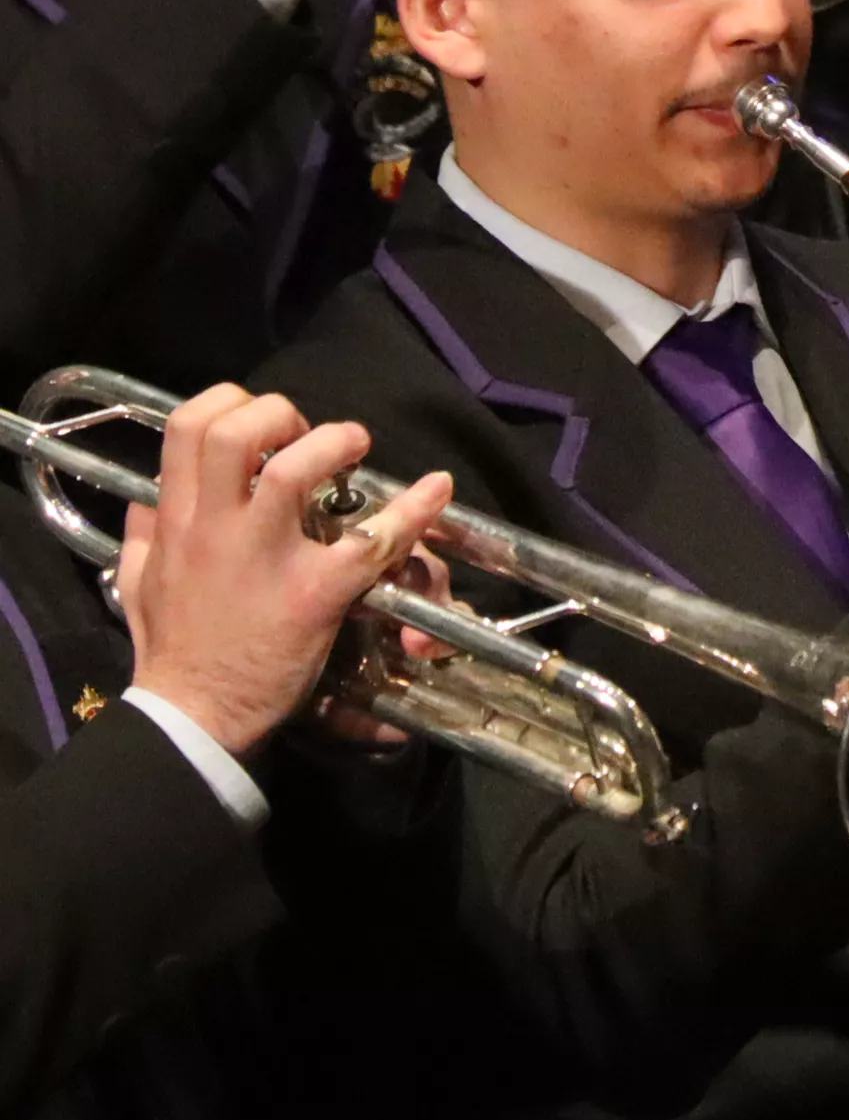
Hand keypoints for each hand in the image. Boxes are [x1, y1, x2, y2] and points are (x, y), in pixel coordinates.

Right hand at [118, 387, 452, 756]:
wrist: (194, 717)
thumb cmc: (173, 651)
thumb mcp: (140, 583)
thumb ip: (145, 536)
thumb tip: (145, 499)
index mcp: (178, 521)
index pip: (186, 427)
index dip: (231, 403)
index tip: (265, 421)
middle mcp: (216, 528)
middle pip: (235, 432)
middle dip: (279, 413)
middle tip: (310, 434)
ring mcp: (265, 558)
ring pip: (293, 472)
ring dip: (334, 443)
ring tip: (357, 445)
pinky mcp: (313, 593)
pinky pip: (369, 543)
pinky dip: (412, 511)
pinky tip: (437, 490)